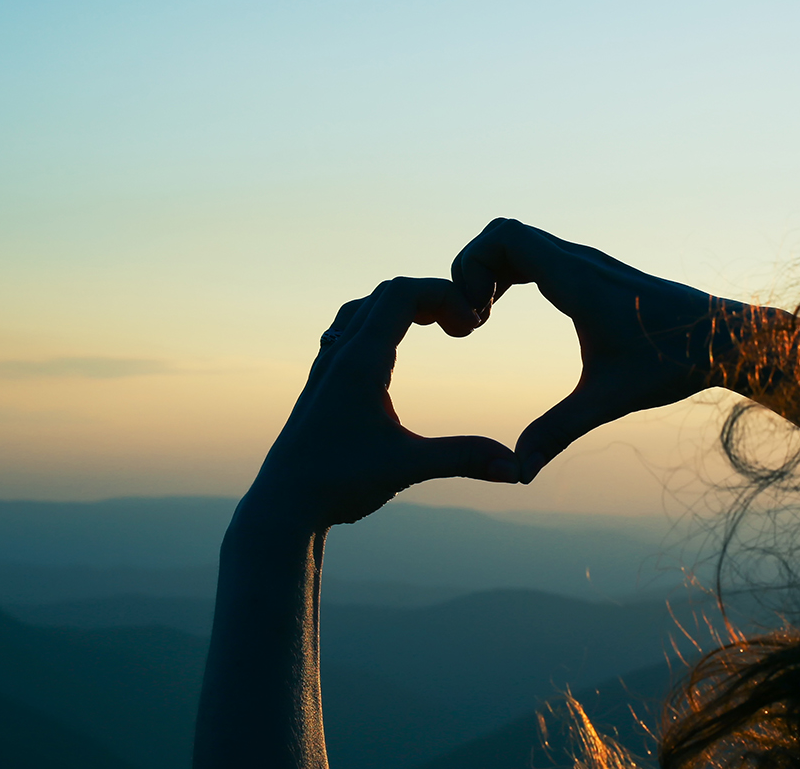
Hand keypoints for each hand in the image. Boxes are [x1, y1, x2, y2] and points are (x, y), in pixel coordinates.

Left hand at [247, 277, 519, 528]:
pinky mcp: (321, 384)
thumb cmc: (338, 483)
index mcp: (361, 361)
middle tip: (464, 327)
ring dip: (402, 307)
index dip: (444, 295)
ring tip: (434, 326)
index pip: (403, 293)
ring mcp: (326, 366)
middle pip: (386, 293)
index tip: (473, 326)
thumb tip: (516, 467)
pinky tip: (393, 352)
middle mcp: (340, 354)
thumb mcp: (408, 467)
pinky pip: (348, 330)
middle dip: (431, 297)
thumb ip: (463, 459)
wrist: (283, 506)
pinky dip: (379, 323)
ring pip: (363, 308)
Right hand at [452, 219, 736, 480]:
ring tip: (484, 318)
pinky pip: (537, 255)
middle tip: (473, 320)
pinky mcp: (595, 273)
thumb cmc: (675, 361)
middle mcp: (579, 261)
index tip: (476, 317)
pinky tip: (508, 313)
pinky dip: (511, 274)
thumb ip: (558, 431)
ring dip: (491, 272)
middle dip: (473, 269)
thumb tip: (518, 471)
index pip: (504, 236)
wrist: (727, 338)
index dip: (472, 266)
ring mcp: (587, 263)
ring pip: (520, 242)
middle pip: (502, 234)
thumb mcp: (609, 399)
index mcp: (575, 279)